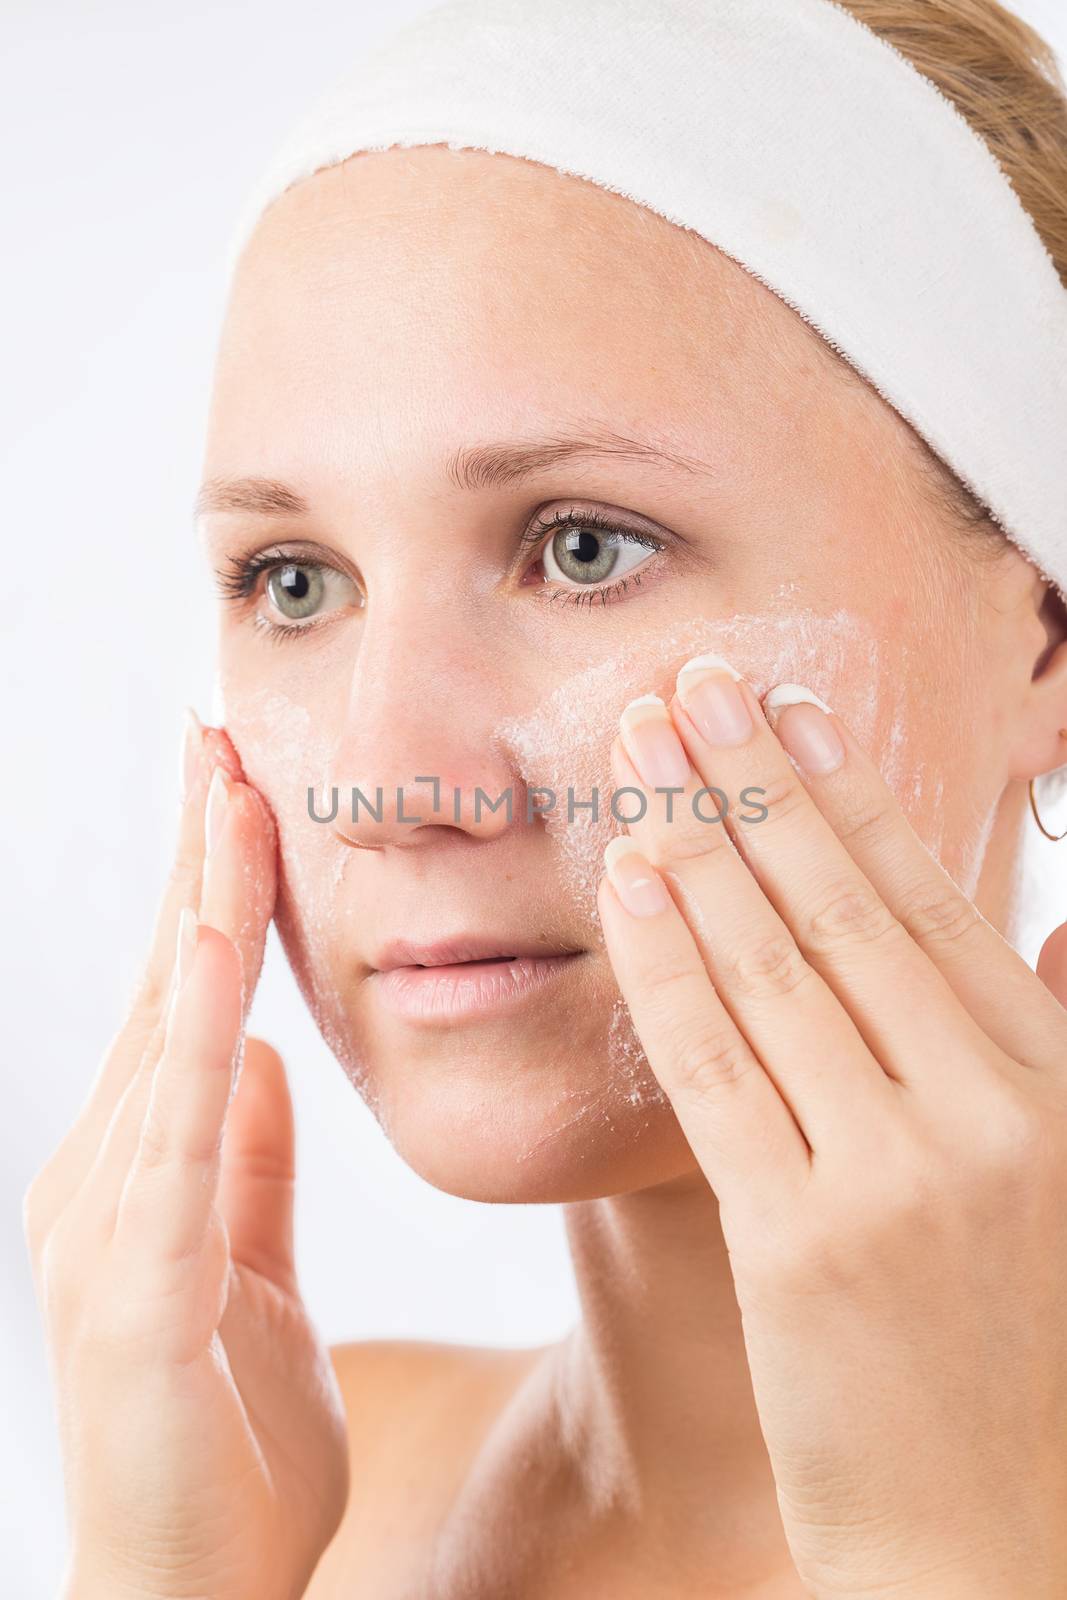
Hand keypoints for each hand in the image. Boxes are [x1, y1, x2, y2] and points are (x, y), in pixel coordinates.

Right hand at [24, 719, 348, 1599]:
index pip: (186, 999)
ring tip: (224, 791)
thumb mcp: (257, 1272)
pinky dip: (200, 1026)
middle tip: (216, 737)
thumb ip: (252, 1165)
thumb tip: (268, 1060)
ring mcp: (110, 1223)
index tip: (232, 787)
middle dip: (194, 857)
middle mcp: (110, 1174)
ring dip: (197, 905)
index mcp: (150, 1167)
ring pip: (166, 1031)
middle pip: (166, 986)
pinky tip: (221, 942)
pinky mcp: (136, 1284)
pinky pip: (181, 1130)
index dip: (208, 890)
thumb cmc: (221, 1446)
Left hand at [596, 661, 1066, 1598]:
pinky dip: (669, 967)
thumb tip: (1052, 931)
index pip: (934, 903)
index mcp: (1055, 1087)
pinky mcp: (801, 1246)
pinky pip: (717, 1070)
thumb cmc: (1032, 1355)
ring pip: (775, 970)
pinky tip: (631, 886)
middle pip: (847, 910)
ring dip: (700, 847)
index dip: (852, 794)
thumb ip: (1059, 1042)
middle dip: (759, 785)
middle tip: (692, 689)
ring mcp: (892, 1178)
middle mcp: (986, 1115)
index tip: (791, 708)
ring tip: (643, 758)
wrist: (995, 1547)